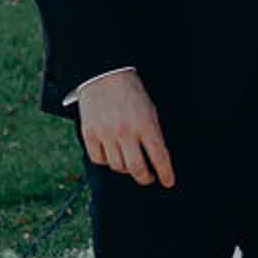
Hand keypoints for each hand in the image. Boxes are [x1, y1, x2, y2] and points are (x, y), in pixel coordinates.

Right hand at [77, 70, 174, 187]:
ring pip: (117, 166)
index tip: (168, 182)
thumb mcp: (150, 110)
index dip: (166, 173)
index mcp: (145, 124)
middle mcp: (125, 132)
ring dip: (126, 169)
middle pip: (136, 168)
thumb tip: (157, 158)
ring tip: (130, 163)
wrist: (104, 75)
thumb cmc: (131, 93)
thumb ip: (153, 134)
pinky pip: (99, 159)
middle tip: (149, 178)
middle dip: (146, 178)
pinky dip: (107, 161)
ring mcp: (105, 134)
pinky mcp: (89, 134)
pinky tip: (112, 155)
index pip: (159, 157)